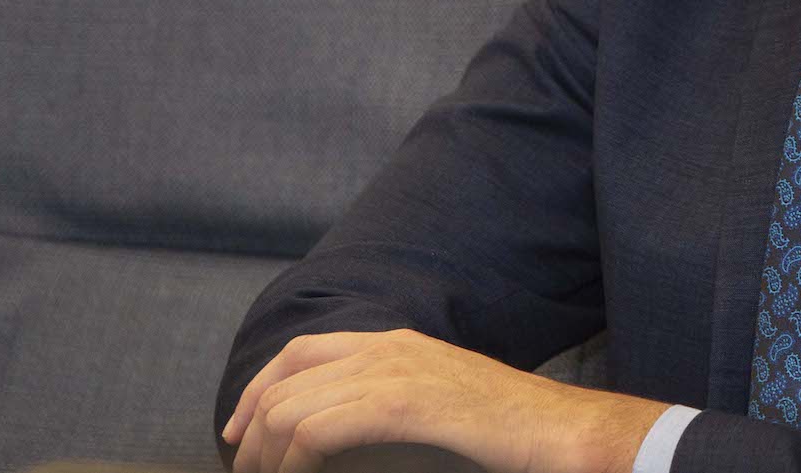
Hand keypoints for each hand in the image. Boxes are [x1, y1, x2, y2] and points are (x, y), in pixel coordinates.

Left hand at [222, 329, 665, 472]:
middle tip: (245, 470)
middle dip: (251, 428)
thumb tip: (338, 432)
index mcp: (397, 341)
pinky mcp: (403, 405)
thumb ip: (391, 403)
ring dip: (265, 454)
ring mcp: (396, 372)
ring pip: (291, 407)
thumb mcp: (439, 401)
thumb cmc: (507, 430)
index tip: (240, 434)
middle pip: (285, 378)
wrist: (560, 430)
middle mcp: (389, 347)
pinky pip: (317, 429)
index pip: (302, 351)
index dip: (258, 390)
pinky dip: (293, 462)